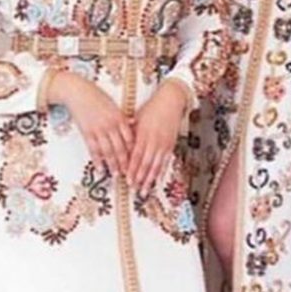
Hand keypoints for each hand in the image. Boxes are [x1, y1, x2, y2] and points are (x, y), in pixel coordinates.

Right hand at [48, 70, 133, 176]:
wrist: (78, 92)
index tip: (138, 161)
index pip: (130, 139)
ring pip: (108, 151)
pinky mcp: (87, 132)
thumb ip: (122, 118)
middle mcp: (111, 125)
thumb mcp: (113, 106)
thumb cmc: (97, 97)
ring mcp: (98, 130)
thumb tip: (132, 124)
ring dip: (113, 165)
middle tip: (130, 174)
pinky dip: (98, 161)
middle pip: (121, 148)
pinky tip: (101, 169)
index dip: (134, 152)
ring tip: (117, 174)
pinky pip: (94, 150)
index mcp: (120, 118)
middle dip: (125, 163)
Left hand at [126, 79, 189, 195]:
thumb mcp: (137, 118)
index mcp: (143, 133)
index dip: (131, 168)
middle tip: (134, 189)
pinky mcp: (171, 145)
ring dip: (149, 179)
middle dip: (139, 178)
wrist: (171, 101)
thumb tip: (119, 143)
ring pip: (156, 165)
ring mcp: (164, 143)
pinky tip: (157, 181)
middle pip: (146, 163)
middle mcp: (154, 140)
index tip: (126, 179)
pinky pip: (165, 162)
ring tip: (144, 190)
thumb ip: (129, 132)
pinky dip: (160, 173)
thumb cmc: (152, 108)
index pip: (136, 155)